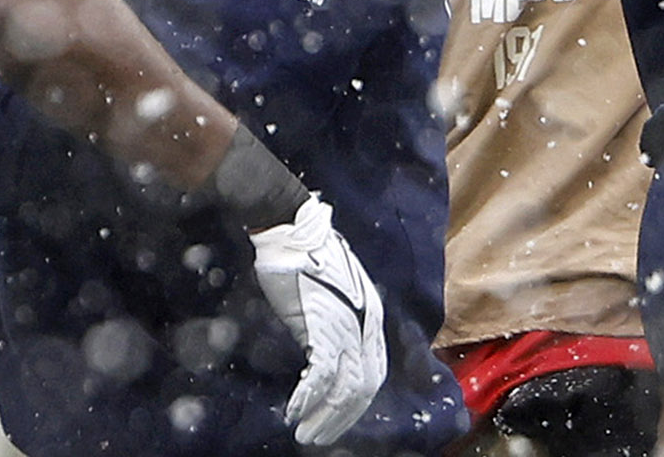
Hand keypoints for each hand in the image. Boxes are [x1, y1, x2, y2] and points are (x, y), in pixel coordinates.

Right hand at [249, 194, 386, 445]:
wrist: (290, 227)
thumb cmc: (304, 253)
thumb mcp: (331, 291)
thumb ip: (334, 320)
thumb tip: (320, 347)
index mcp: (372, 317)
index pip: (373, 373)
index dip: (355, 402)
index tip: (335, 418)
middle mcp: (366, 326)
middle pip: (363, 388)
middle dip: (341, 419)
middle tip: (319, 437)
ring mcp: (346, 326)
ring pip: (346, 389)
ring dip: (325, 417)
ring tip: (305, 433)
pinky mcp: (322, 325)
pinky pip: (321, 375)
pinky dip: (307, 397)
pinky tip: (294, 410)